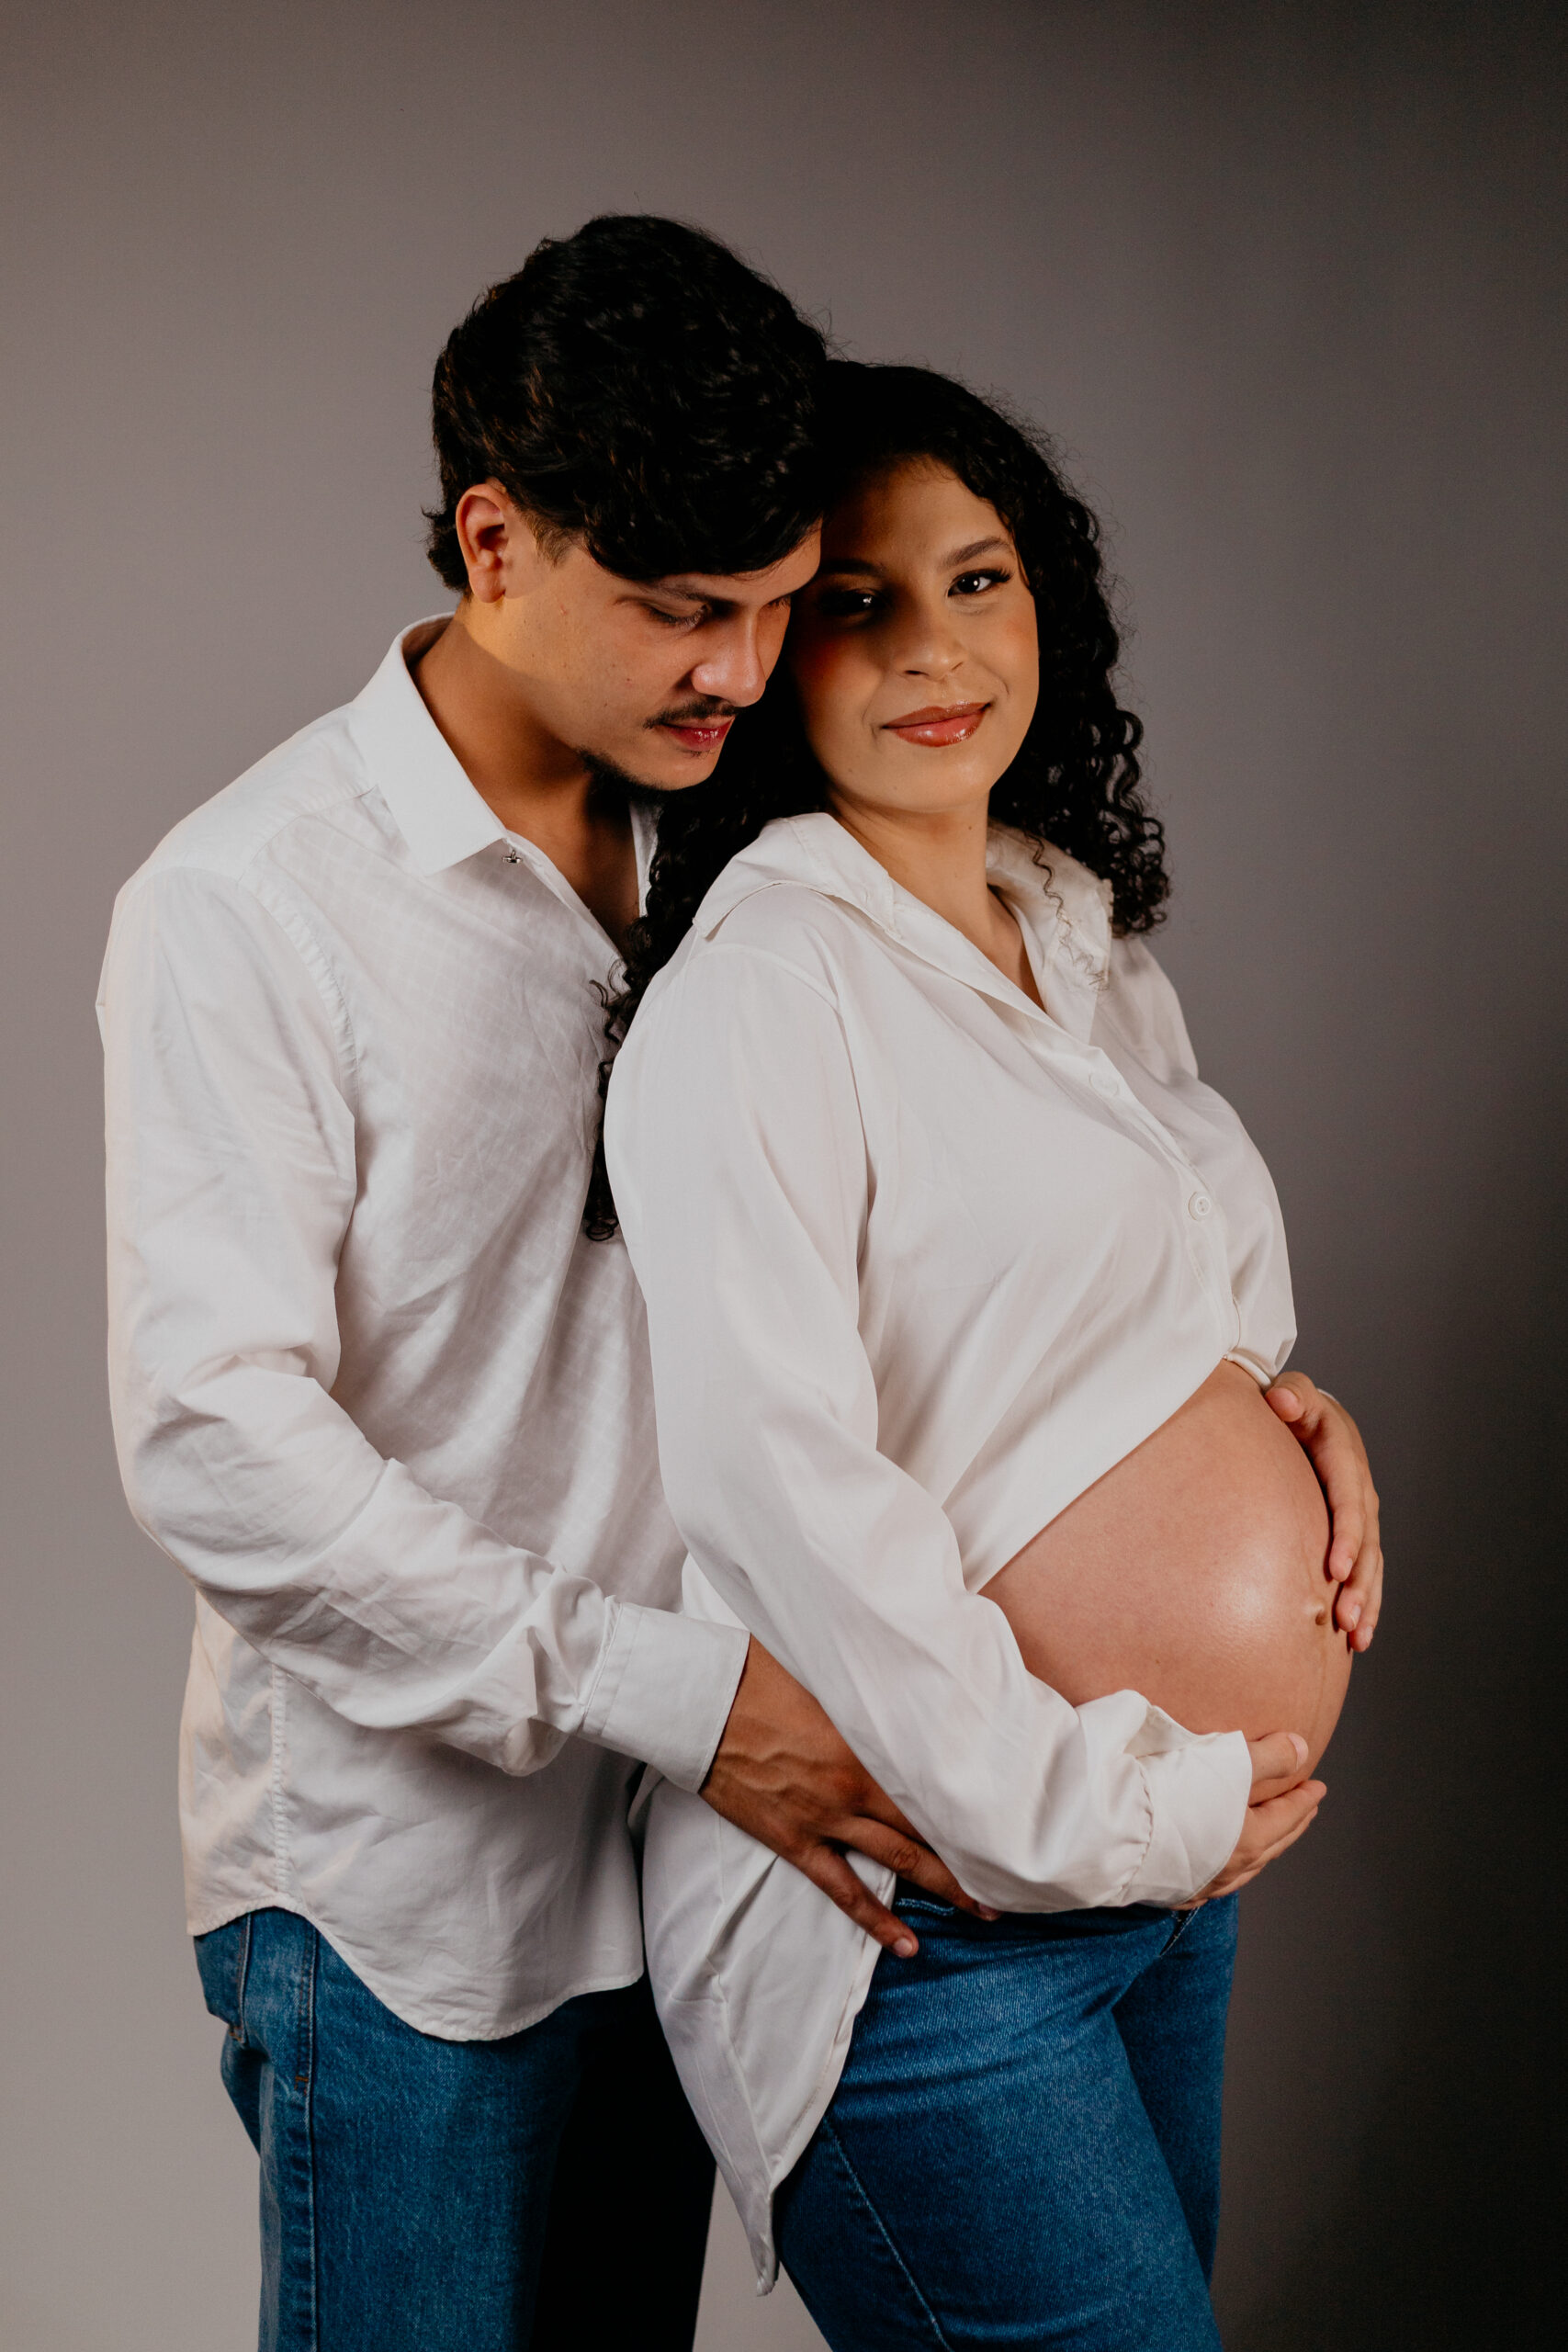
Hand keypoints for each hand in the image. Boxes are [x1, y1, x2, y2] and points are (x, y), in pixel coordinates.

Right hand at [701, 1638, 993, 1955]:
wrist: (704, 1703)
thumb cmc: (760, 1675)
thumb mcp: (824, 1673)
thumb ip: (864, 1689)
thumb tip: (896, 1675)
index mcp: (869, 1740)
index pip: (936, 1776)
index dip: (974, 1799)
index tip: (1010, 1813)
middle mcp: (857, 1784)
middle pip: (929, 1823)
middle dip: (974, 1850)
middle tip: (1016, 1875)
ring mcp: (826, 1816)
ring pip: (900, 1860)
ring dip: (946, 1887)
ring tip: (985, 1911)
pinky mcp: (795, 1840)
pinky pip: (844, 1890)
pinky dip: (877, 1920)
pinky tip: (906, 1944)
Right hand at [1184, 1731, 1324, 1903]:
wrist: (1110, 1829)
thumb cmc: (1168, 1790)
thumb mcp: (1225, 1762)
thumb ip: (1268, 1756)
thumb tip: (1302, 1749)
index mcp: (1249, 1840)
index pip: (1286, 1816)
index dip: (1304, 1799)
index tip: (1318, 1787)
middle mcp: (1228, 1868)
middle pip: (1271, 1845)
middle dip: (1290, 1825)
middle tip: (1304, 1810)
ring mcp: (1198, 1884)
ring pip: (1243, 1870)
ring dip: (1262, 1851)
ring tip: (1269, 1838)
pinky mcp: (1168, 1890)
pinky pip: (1211, 1885)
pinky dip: (1226, 1873)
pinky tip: (1219, 1870)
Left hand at [1265, 1371, 1383, 1649]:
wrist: (1305, 1412)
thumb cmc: (1290, 1403)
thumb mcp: (1291, 1391)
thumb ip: (1290, 1394)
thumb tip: (1282, 1400)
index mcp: (1343, 1457)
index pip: (1348, 1501)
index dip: (1346, 1536)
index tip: (1335, 1571)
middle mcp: (1359, 1489)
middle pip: (1366, 1543)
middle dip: (1359, 1583)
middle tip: (1345, 1619)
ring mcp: (1361, 1513)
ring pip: (1371, 1564)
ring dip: (1367, 1601)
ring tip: (1355, 1637)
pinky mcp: (1356, 1532)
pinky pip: (1367, 1572)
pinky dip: (1367, 1603)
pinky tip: (1359, 1637)